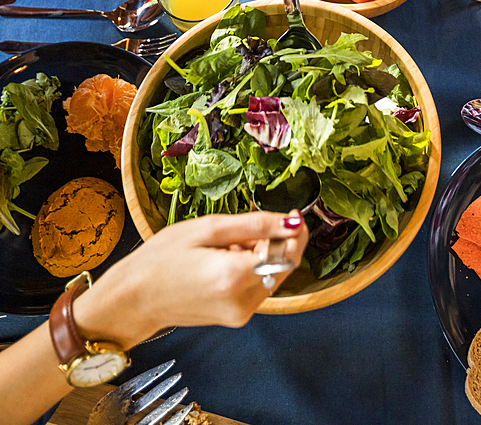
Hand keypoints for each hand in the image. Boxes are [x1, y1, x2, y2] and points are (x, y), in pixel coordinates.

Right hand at [73, 211, 308, 346]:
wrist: (135, 298)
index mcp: (234, 277)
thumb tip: (293, 222)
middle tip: (243, 228)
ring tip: (224, 246)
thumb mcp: (208, 228)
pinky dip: (250, 269)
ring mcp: (240, 314)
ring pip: (272, 275)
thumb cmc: (162, 258)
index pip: (288, 253)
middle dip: (274, 242)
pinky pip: (258, 286)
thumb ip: (256, 225)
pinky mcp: (236, 318)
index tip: (290, 213)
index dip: (294, 231)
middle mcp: (242, 302)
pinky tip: (224, 260)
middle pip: (284, 265)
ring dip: (260, 255)